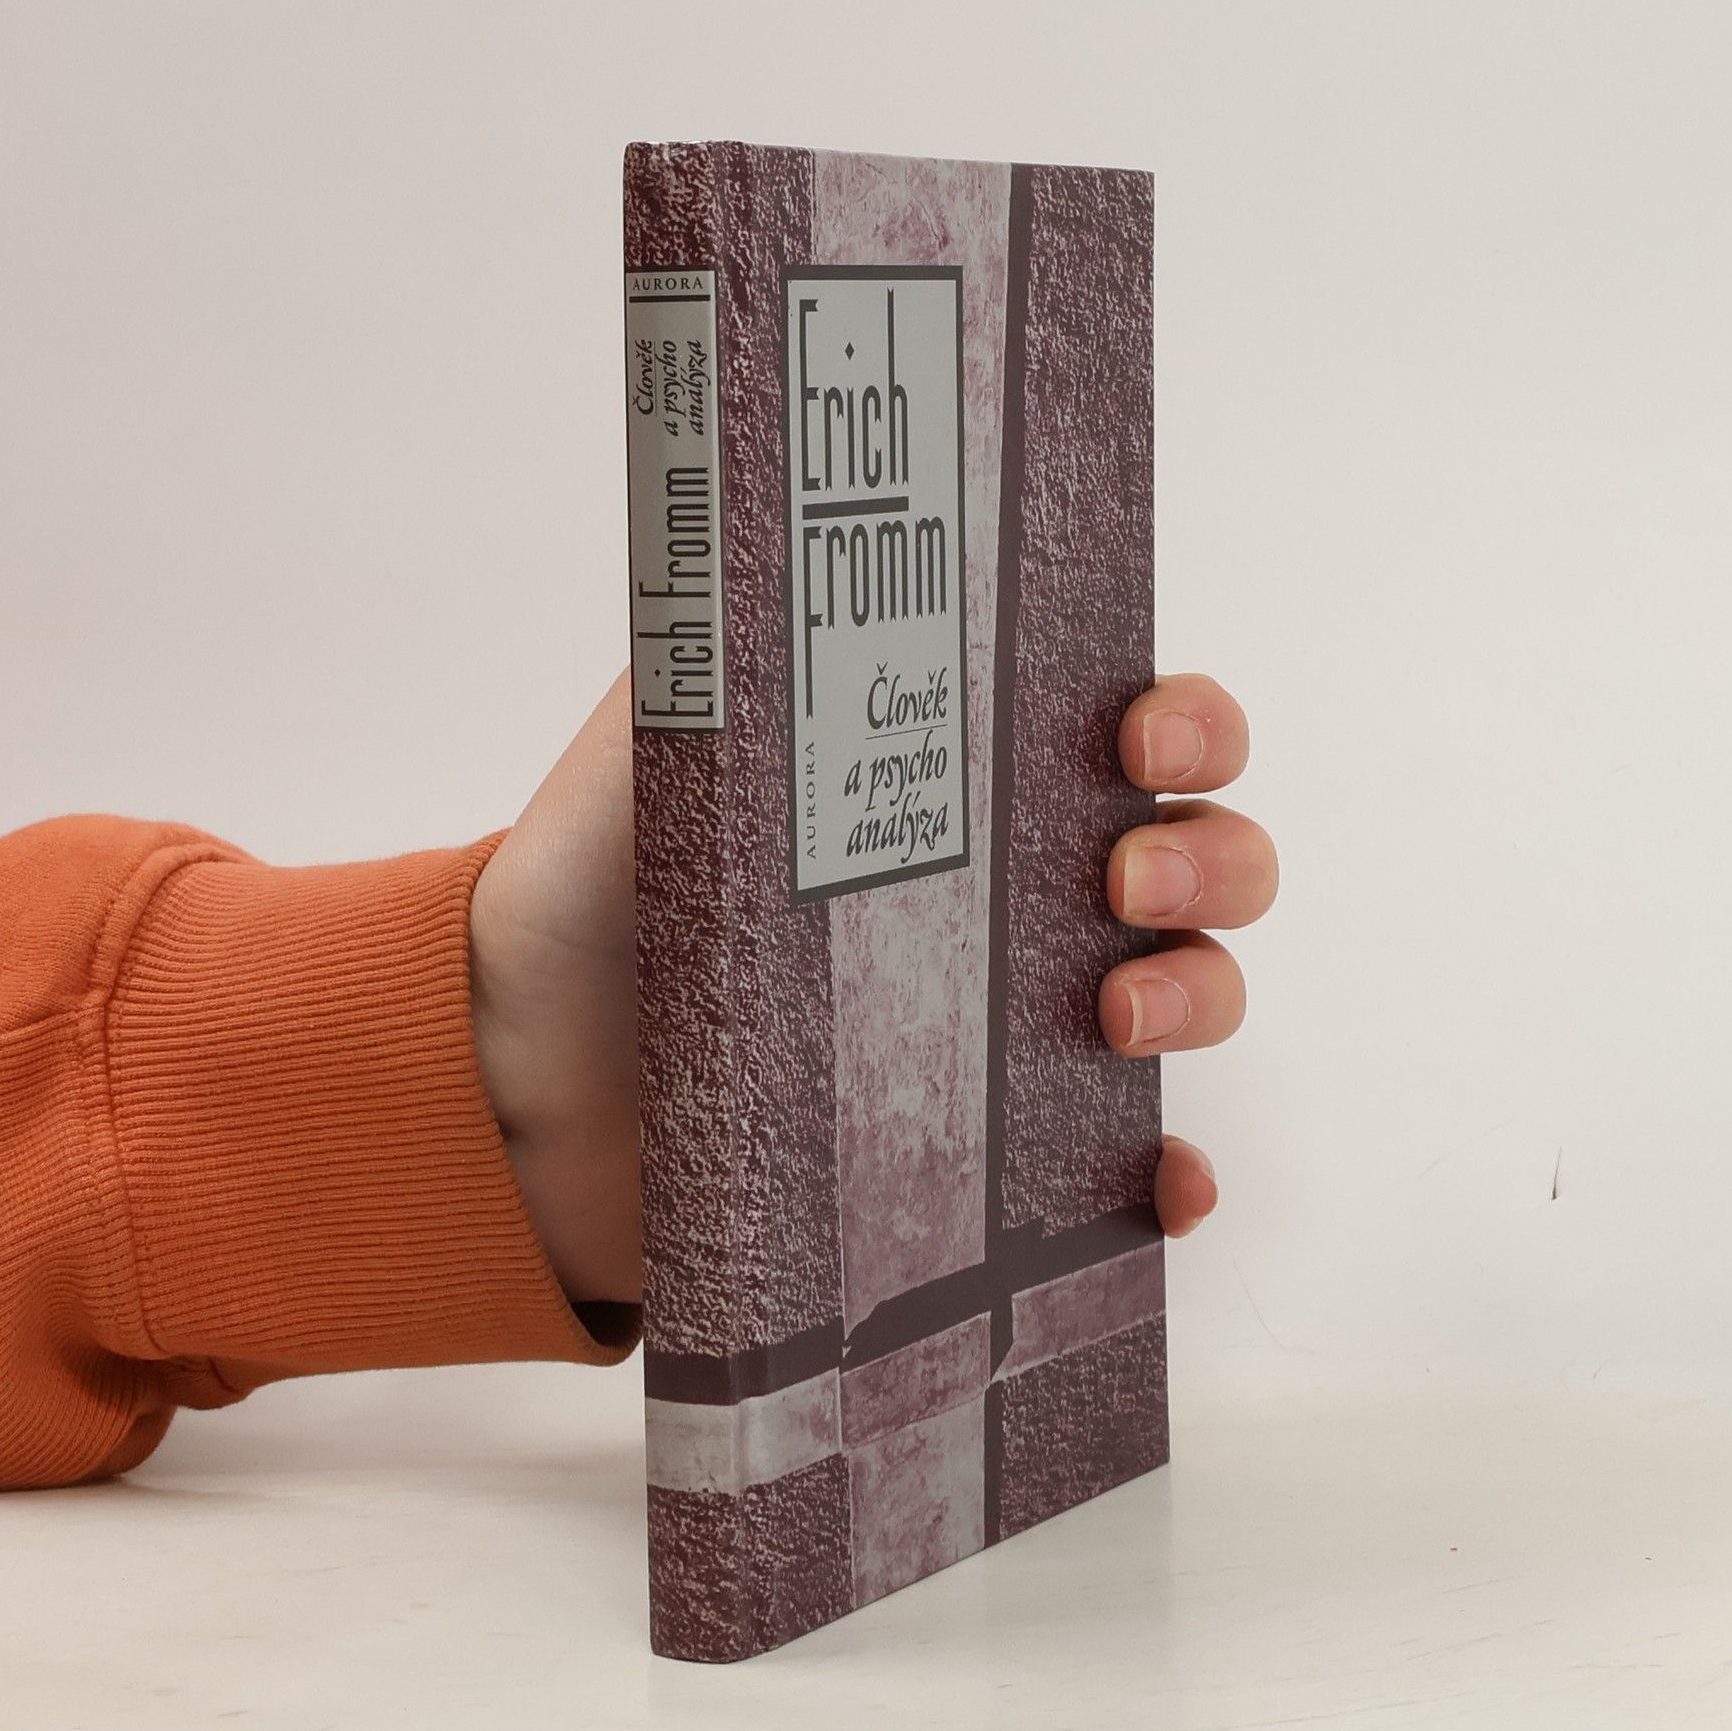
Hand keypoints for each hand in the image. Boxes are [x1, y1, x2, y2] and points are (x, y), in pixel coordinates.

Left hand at [469, 667, 1275, 1306]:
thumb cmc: (601, 893)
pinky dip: (1169, 1178)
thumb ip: (741, 647)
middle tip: (1119, 878)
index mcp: (970, 786)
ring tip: (1112, 1019)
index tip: (1139, 736)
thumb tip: (808, 547)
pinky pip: (1122, 1168)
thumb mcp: (663, 739)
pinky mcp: (989, 1152)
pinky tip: (1162, 1182)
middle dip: (1208, 856)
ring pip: (1191, 993)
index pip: (1134, 730)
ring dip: (1200, 996)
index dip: (1186, 722)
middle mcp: (1015, 898)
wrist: (523, 1072)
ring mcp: (1013, 1024)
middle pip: (1200, 857)